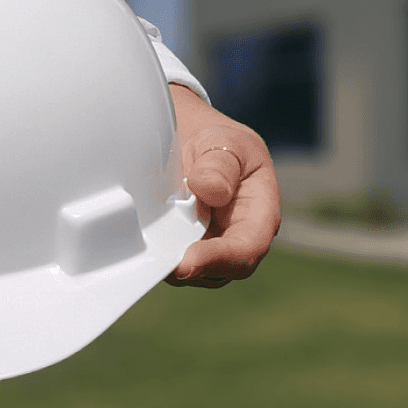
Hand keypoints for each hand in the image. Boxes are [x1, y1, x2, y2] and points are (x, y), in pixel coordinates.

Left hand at [166, 84, 280, 288]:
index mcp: (259, 211)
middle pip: (223, 270)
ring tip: (152, 247)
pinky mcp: (187, 247)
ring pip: (197, 273)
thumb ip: (220, 164)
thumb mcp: (223, 140)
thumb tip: (211, 190)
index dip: (220, 259)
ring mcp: (212, 245)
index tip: (188, 261)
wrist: (189, 135)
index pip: (249, 247)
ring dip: (174, 266)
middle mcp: (239, 235)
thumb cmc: (214, 139)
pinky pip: (176, 263)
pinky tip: (147, 243)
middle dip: (193, 269)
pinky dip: (163, 258)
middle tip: (161, 262)